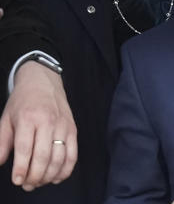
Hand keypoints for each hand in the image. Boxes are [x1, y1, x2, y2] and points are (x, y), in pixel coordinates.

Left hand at [0, 61, 76, 189]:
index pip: (25, 148)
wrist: (44, 82)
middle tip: (26, 185)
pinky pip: (73, 154)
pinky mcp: (73, 129)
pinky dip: (66, 169)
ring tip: (38, 182)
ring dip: (49, 175)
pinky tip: (56, 177)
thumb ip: (2, 142)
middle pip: (43, 156)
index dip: (21, 168)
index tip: (17, 180)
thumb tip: (0, 163)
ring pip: (59, 158)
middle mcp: (48, 122)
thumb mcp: (6, 118)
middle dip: (34, 176)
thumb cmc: (23, 101)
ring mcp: (63, 126)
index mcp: (29, 118)